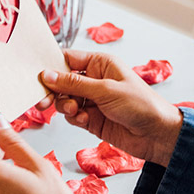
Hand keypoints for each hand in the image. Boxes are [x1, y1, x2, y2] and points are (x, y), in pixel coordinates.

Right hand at [38, 50, 182, 168]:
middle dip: (53, 91)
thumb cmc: (140, 104)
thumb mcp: (106, 90)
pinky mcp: (91, 118)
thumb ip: (74, 84)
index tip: (36, 76)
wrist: (157, 134)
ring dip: (65, 106)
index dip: (51, 66)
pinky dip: (75, 118)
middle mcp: (93, 79)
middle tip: (44, 101)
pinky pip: (72, 116)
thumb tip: (47, 75)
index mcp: (99, 63)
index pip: (67, 59)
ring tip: (77, 111)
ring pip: (64, 100)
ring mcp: (91, 100)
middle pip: (61, 81)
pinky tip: (85, 120)